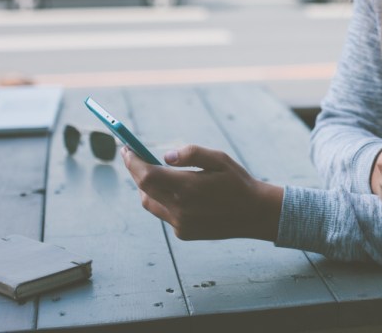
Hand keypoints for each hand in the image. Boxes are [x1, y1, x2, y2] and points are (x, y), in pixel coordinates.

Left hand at [122, 144, 283, 241]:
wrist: (255, 214)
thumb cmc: (238, 182)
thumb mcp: (220, 159)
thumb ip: (192, 153)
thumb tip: (166, 156)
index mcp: (188, 188)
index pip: (147, 175)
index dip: (133, 161)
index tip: (127, 148)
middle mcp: (180, 209)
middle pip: (144, 189)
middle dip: (136, 171)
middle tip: (134, 156)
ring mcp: (180, 224)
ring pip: (150, 203)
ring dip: (146, 187)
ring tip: (152, 172)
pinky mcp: (184, 233)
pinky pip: (163, 214)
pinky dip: (162, 200)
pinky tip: (174, 191)